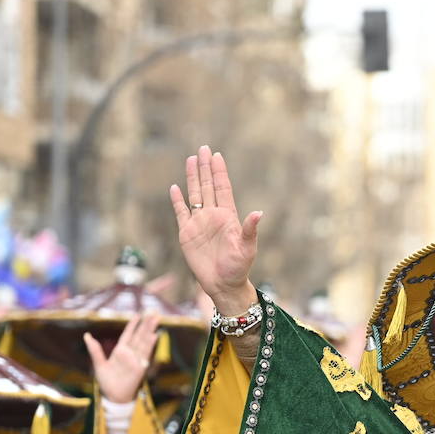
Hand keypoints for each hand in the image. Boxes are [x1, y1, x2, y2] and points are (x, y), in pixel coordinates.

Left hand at [85, 312, 159, 404]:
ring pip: (144, 342)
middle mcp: (130, 354)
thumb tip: (87, 335)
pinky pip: (145, 354)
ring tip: (156, 319)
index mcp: (120, 351)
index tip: (138, 315)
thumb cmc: (107, 382)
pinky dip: (149, 345)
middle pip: (139, 336)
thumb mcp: (99, 364)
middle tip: (153, 313)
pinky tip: (154, 336)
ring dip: (150, 330)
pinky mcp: (140, 367)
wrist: (113, 396)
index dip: (132, 325)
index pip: (128, 335)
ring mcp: (136, 359)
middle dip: (146, 324)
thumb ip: (95, 350)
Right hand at [169, 145, 260, 314]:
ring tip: (190, 160)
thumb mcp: (248, 249)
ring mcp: (200, 223)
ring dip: (192, 178)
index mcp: (228, 217)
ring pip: (195, 195)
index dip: (220, 172)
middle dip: (205, 167)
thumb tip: (259, 213)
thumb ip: (250, 230)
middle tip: (203, 148)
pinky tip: (175, 187)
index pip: (223, 189)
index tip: (217, 155)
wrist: (224, 285)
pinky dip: (177, 200)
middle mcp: (213, 216)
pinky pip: (181, 213)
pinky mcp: (187, 234)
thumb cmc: (239, 268)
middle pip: (208, 186)